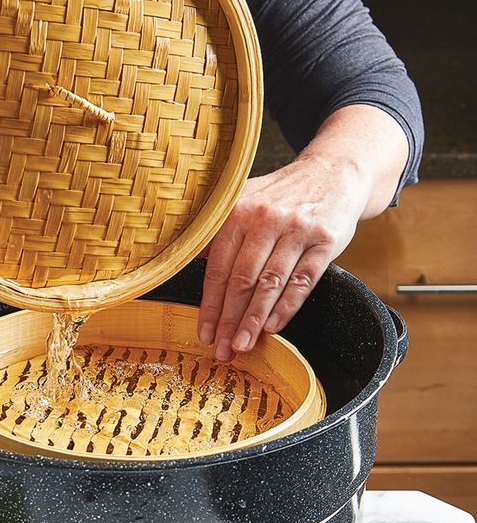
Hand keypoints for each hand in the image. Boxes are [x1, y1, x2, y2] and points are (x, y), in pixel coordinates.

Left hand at [197, 155, 369, 359]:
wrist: (334, 172)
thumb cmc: (281, 196)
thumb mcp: (245, 202)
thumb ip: (219, 233)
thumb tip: (188, 265)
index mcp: (237, 212)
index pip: (217, 268)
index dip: (209, 305)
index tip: (204, 333)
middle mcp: (265, 219)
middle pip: (241, 280)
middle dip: (229, 320)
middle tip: (222, 350)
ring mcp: (297, 229)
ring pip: (270, 283)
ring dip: (254, 320)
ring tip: (242, 346)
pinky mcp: (325, 240)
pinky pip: (302, 281)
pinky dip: (286, 307)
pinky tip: (272, 328)